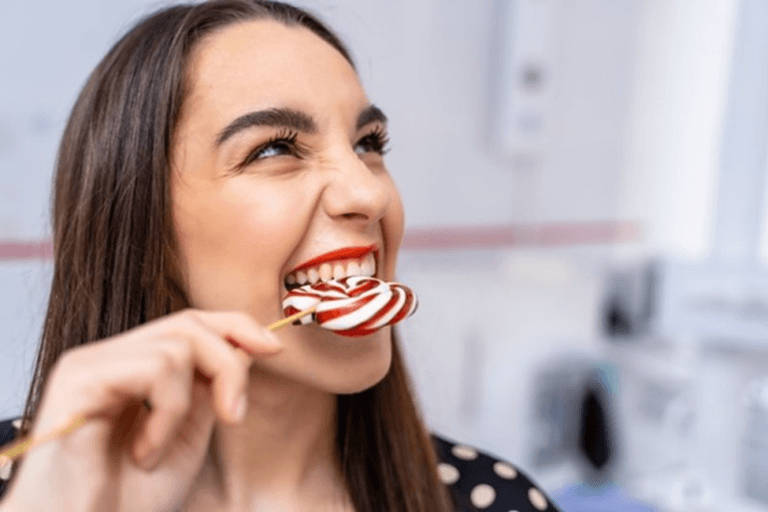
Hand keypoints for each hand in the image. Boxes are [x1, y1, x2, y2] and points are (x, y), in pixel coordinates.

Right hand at [1, 309, 281, 511]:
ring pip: (176, 345)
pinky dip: (165, 414)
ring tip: (157, 452)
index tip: (273, 347)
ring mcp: (90, 364)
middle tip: (233, 415)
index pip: (190, 323)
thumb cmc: (128, 498)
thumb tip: (246, 346)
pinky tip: (144, 452)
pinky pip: (153, 369)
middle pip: (188, 324)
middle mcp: (109, 357)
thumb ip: (209, 389)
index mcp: (133, 366)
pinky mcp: (77, 380)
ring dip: (184, 407)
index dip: (236, 326)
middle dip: (228, 365)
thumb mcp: (188, 436)